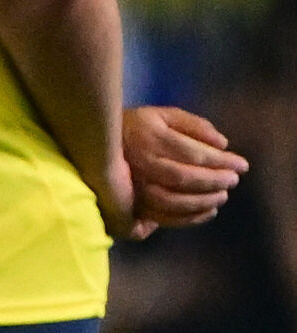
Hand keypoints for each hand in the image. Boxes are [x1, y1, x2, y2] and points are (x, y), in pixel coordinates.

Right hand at [120, 103, 245, 240]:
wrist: (91, 144)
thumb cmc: (136, 126)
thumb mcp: (163, 115)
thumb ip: (194, 125)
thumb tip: (223, 143)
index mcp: (149, 137)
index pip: (194, 154)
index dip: (221, 162)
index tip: (242, 165)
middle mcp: (139, 163)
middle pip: (183, 178)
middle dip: (214, 181)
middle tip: (233, 181)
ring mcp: (132, 186)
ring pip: (172, 201)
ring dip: (202, 202)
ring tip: (222, 197)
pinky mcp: (129, 204)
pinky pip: (161, 217)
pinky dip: (189, 218)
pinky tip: (208, 211)